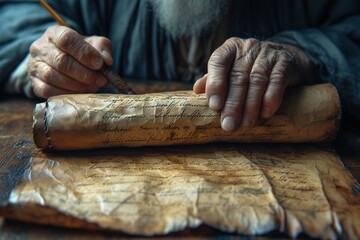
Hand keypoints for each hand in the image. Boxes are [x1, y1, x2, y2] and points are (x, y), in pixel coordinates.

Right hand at [28, 25, 112, 97]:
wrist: (60, 61)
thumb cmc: (78, 51)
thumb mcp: (92, 44)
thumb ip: (102, 48)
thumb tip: (107, 61)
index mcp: (55, 33)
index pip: (67, 39)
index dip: (84, 53)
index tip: (100, 64)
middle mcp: (41, 48)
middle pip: (62, 61)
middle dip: (85, 73)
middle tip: (101, 80)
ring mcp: (35, 66)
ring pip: (54, 77)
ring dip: (78, 85)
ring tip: (93, 86)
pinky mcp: (35, 83)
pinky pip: (49, 91)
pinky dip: (67, 94)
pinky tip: (80, 93)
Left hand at [194, 37, 313, 131]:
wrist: (284, 58)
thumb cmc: (249, 68)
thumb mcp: (230, 70)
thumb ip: (214, 79)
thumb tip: (196, 89)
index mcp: (230, 49)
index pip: (218, 62)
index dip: (215, 84)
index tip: (214, 106)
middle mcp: (248, 47)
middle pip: (238, 77)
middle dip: (233, 104)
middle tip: (229, 125)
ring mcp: (268, 53)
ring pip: (257, 81)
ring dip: (251, 106)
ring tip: (246, 124)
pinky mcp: (285, 62)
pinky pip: (277, 81)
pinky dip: (271, 99)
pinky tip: (266, 113)